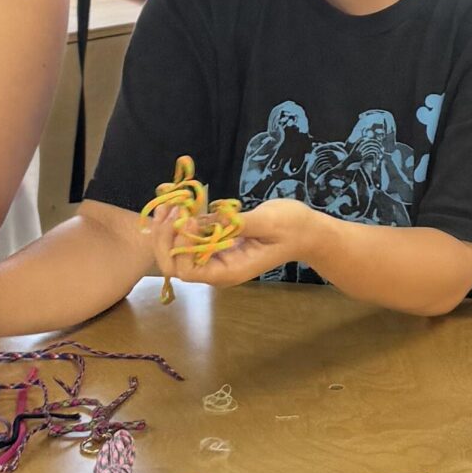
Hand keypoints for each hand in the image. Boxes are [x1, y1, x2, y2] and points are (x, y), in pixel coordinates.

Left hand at [159, 197, 317, 289]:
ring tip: (168, 201)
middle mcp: (217, 269)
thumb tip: (211, 221)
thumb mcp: (267, 223)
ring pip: (177, 251)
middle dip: (165, 238)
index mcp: (229, 271)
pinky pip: (189, 238)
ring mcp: (215, 257)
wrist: (306, 231)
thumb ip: (238, 224)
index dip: (180, 247)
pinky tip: (177, 201)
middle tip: (169, 208)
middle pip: (175, 265)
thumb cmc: (291, 228)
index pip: (189, 270)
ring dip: (167, 228)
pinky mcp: (215, 243)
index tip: (187, 219)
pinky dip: (178, 221)